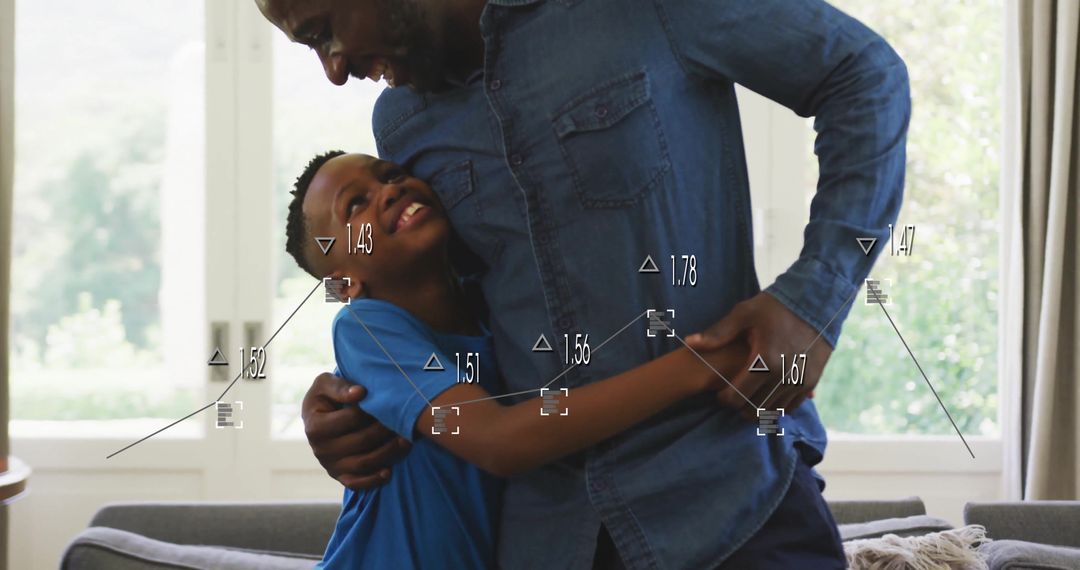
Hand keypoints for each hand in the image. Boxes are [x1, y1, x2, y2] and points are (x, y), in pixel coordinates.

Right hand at [302, 372, 411, 489]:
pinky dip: (374, 479)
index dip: (373, 410)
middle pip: (361, 442)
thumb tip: (360, 393)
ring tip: (407, 440)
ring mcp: (330, 465)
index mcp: (315, 427)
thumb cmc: (327, 396)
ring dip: (388, 453)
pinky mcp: (340, 476)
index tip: (389, 401)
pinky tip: (389, 470)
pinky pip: (357, 483)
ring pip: (364, 463)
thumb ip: (339, 386)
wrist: (320, 415)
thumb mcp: (325, 383)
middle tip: (404, 419)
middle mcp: (320, 450)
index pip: (352, 419)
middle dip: (386, 430)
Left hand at [686, 293, 830, 419]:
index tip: (720, 392)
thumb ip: (718, 333)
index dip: (724, 399)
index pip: (737, 396)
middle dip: (740, 406)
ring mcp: (800, 381)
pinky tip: (766, 397)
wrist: (816, 303)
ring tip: (748, 397)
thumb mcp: (744, 314)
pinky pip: (790, 407)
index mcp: (764, 360)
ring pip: (772, 411)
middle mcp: (784, 375)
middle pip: (754, 409)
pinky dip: (777, 406)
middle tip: (733, 396)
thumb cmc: (775, 307)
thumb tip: (689, 343)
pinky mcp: (811, 382)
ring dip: (757, 409)